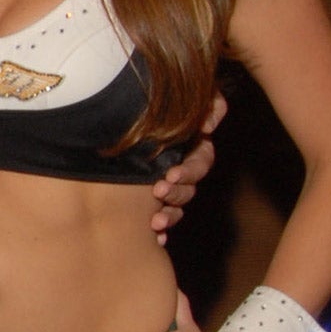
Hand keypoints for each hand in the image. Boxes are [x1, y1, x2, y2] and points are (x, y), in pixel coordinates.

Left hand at [148, 93, 226, 237]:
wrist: (122, 96)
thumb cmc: (159, 93)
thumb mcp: (188, 93)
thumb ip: (208, 104)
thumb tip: (207, 126)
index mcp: (192, 145)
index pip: (201, 161)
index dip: (190, 170)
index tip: (171, 174)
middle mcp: (182, 166)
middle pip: (189, 187)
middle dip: (176, 194)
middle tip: (158, 193)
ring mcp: (167, 183)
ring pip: (176, 205)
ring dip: (169, 216)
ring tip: (155, 223)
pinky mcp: (148, 196)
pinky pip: (161, 216)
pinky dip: (161, 229)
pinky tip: (155, 238)